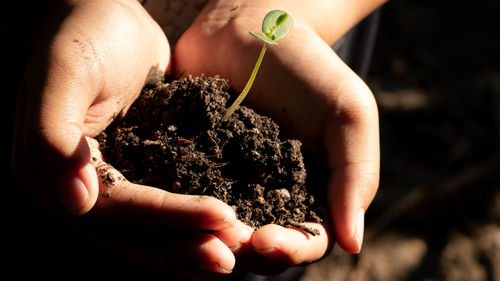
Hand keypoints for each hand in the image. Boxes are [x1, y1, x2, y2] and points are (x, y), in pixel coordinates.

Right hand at [11, 0, 245, 276]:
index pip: (116, 211)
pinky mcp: (138, 171)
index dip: (169, 218)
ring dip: (191, 246)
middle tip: (232, 257)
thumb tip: (75, 202)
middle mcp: (80, 188)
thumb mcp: (64, 71)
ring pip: (150, 232)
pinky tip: (223, 232)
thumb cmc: (83, 33)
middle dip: (184, 248)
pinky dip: (192, 224)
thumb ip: (52, 133)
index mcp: (52, 172)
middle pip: (133, 235)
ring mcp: (110, 183)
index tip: (222, 217)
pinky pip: (165, 207)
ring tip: (235, 254)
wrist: (104, 14)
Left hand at [174, 0, 379, 272]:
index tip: (267, 240)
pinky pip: (184, 198)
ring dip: (209, 240)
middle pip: (260, 246)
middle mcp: (268, 196)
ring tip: (197, 232)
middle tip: (226, 242)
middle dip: (244, 251)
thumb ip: (356, 176)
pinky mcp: (192, 167)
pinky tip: (168, 211)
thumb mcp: (347, 114)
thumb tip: (354, 245)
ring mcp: (227, 184)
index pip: (306, 240)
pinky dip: (179, 212)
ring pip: (220, 231)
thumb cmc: (308, 68)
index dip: (291, 249)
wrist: (251, 28)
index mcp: (311, 192)